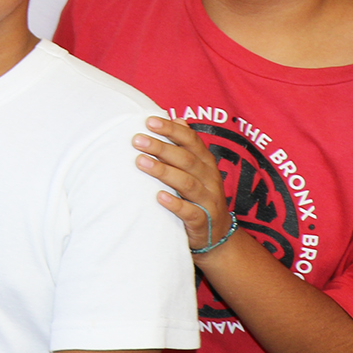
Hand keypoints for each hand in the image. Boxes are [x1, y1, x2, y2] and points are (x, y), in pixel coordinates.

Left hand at [135, 115, 231, 254]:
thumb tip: (178, 118)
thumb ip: (186, 147)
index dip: (172, 130)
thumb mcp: (195, 170)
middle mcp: (209, 179)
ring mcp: (208, 201)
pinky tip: (158, 196)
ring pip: (187, 183)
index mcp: (206, 163)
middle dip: (161, 148)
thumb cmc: (197, 195)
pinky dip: (175, 204)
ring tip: (140, 162)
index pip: (192, 141)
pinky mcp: (202, 221)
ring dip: (163, 171)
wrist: (216, 234)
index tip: (149, 121)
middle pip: (187, 160)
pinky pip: (190, 212)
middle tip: (137, 139)